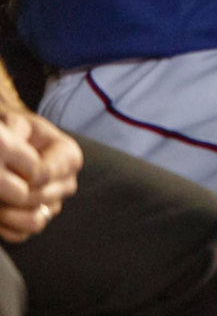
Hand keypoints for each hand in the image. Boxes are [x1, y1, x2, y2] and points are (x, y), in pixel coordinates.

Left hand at [0, 108, 81, 242]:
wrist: (12, 143)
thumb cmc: (16, 131)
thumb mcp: (16, 122)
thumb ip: (16, 131)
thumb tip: (9, 147)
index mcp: (69, 156)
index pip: (43, 176)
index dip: (18, 176)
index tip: (3, 169)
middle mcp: (67, 182)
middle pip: (39, 199)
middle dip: (11, 196)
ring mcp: (54, 203)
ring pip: (35, 221)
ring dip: (8, 215)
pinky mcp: (40, 219)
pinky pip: (24, 234)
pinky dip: (6, 228)